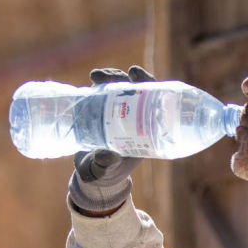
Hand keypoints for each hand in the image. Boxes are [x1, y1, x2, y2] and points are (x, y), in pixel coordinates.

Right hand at [68, 66, 155, 214]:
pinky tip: (93, 78)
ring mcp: (119, 111)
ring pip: (122, 87)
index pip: (155, 105)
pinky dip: (101, 81)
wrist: (92, 172)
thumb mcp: (103, 171)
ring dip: (113, 76)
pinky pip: (106, 90)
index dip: (153, 90)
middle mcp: (135, 118)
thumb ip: (104, 165)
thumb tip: (106, 155)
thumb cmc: (103, 173)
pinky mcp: (104, 108)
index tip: (142, 81)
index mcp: (144, 131)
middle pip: (141, 91)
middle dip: (136, 78)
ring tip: (97, 76)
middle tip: (127, 74)